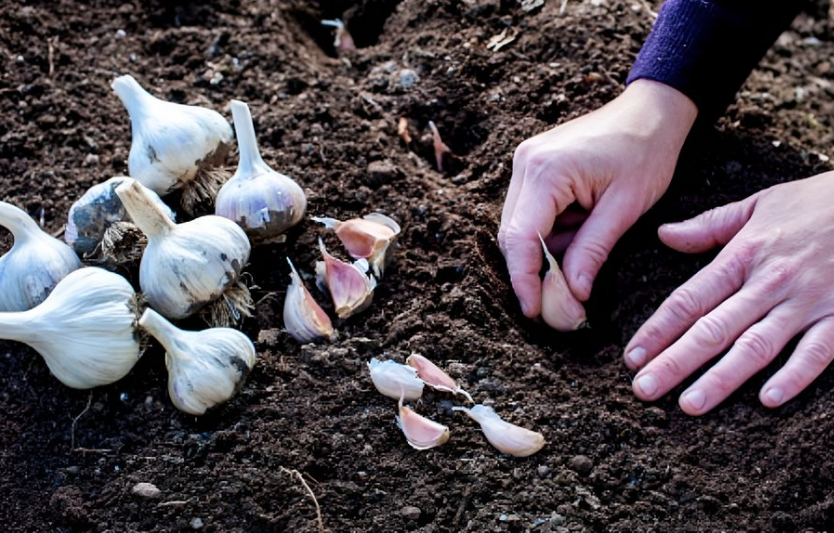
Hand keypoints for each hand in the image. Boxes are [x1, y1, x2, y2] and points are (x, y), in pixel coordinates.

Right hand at [498, 80, 697, 317]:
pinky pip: (531, 214)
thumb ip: (593, 251)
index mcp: (546, 171)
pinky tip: (576, 240)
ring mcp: (526, 163)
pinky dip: (549, 237)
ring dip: (544, 255)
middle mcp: (525, 164)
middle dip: (533, 274)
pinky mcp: (534, 168)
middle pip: (512, 235)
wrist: (652, 111)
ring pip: (520, 228)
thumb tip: (573, 295)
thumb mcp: (625, 208)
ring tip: (578, 269)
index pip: (520, 238)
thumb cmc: (646, 152)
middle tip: (559, 306)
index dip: (524, 280)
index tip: (535, 312)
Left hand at [626, 171, 833, 414]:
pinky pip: (817, 352)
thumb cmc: (817, 204)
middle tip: (643, 390)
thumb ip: (709, 225)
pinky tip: (769, 400)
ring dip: (722, 378)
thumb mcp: (758, 205)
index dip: (657, 329)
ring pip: (756, 346)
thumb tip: (664, 235)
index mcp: (743, 255)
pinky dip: (795, 376)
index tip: (632, 357)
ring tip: (690, 404)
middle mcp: (769, 282)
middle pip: (713, 329)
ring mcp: (806, 302)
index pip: (689, 299)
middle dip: (675, 362)